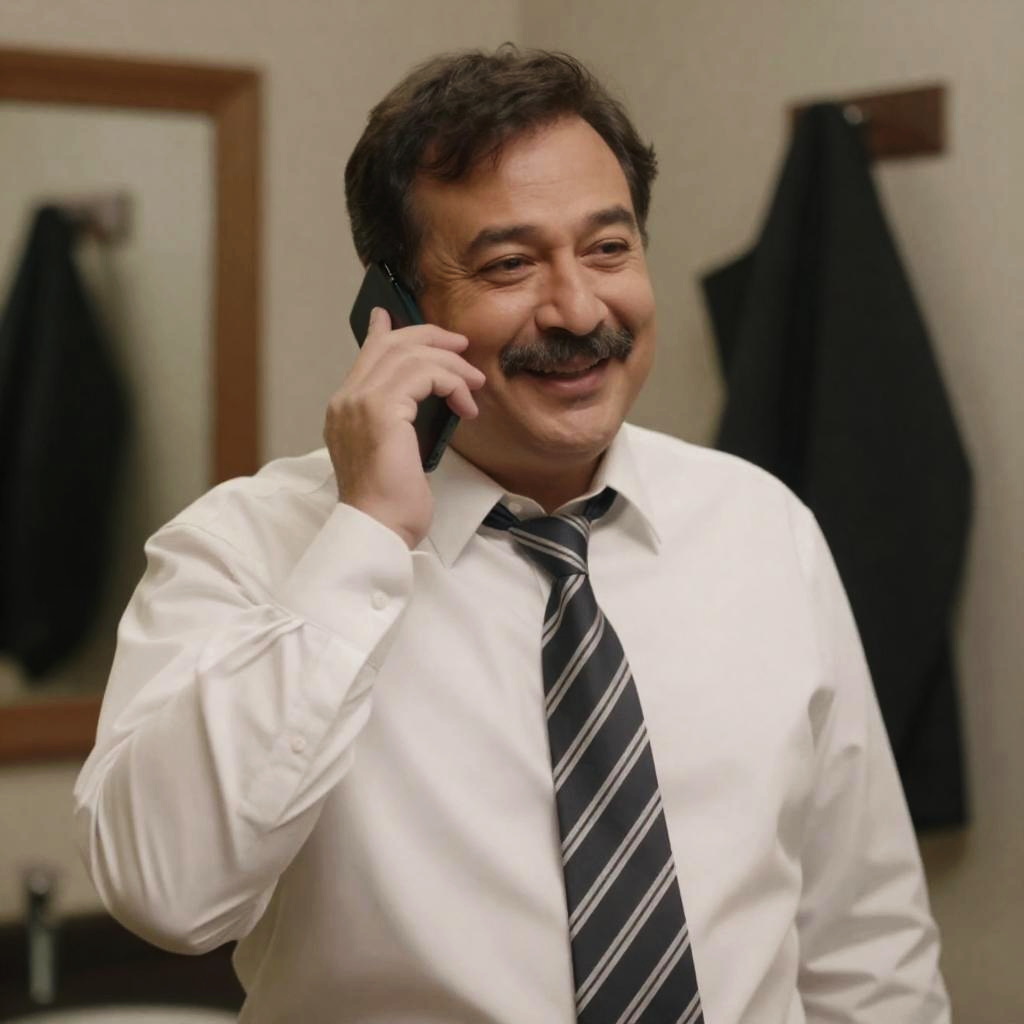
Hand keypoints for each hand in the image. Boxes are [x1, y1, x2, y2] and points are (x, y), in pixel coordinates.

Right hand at [324, 307, 485, 548]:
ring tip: (474, 385)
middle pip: (392, 345)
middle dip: (432, 339)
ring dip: (452, 365)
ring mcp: (361, 402)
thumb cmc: (389, 503)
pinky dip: (452, 383)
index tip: (394, 316)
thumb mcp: (393, 453)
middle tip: (462, 348)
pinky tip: (465, 405)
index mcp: (344, 410)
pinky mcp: (382, 410)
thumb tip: (419, 401)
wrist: (378, 527)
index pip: (367, 356)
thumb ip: (397, 421)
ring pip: (412, 355)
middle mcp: (346, 400)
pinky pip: (425, 374)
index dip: (385, 332)